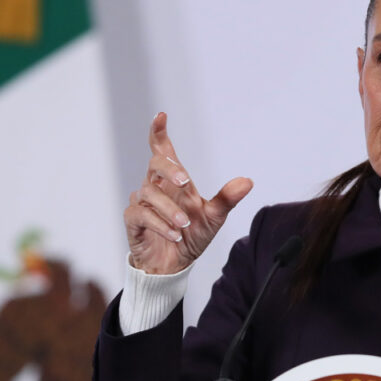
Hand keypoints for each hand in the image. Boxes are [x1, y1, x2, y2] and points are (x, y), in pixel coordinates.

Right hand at [124, 112, 252, 273]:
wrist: (175, 264)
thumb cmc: (191, 236)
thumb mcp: (214, 217)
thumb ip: (227, 199)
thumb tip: (247, 182)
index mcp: (174, 182)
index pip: (162, 151)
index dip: (159, 133)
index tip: (161, 116)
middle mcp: (156, 188)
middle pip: (155, 165)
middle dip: (170, 170)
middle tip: (185, 182)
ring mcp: (142, 203)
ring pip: (149, 194)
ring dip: (169, 209)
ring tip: (184, 224)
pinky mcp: (133, 221)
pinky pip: (140, 215)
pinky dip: (158, 224)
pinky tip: (173, 233)